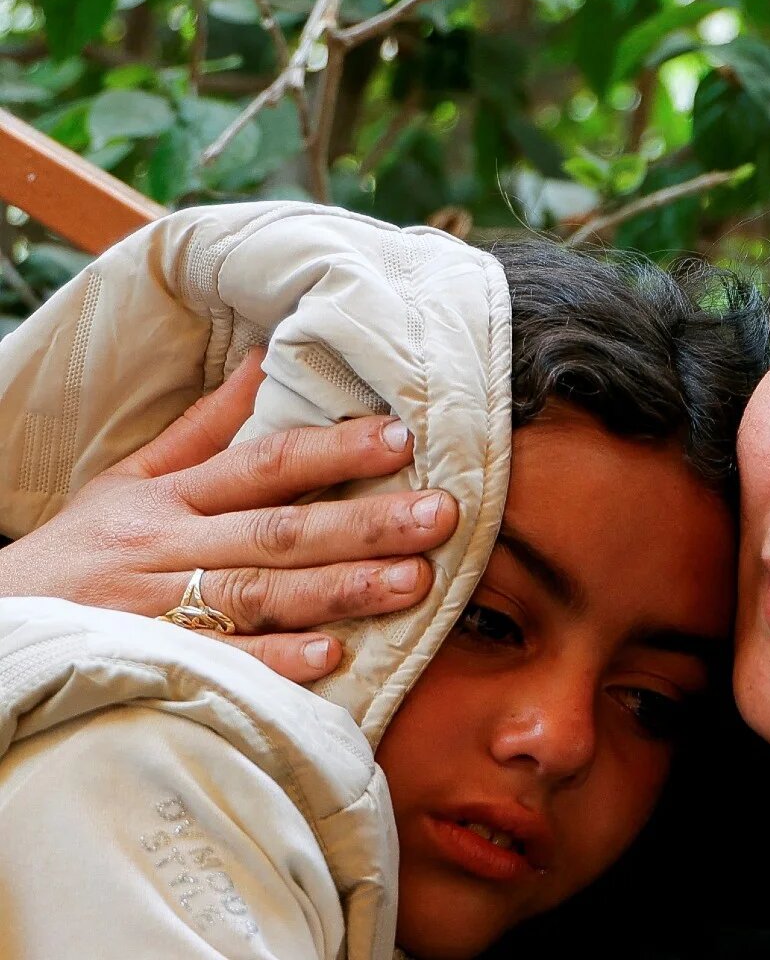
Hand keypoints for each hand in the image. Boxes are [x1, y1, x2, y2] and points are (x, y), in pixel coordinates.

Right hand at [0, 351, 458, 681]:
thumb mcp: (128, 482)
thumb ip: (203, 429)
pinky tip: (330, 657)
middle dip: (364, 523)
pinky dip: (273, 661)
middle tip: (441, 516)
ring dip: (339, 588)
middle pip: (277, 530)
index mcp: (169, 498)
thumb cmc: (76, 554)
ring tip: (412, 582)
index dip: (333, 451)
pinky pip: (219, 662)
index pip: (263, 464)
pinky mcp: (149, 664)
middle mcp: (166, 548)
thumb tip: (268, 359)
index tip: (401, 439)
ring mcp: (156, 609)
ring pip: (259, 593)